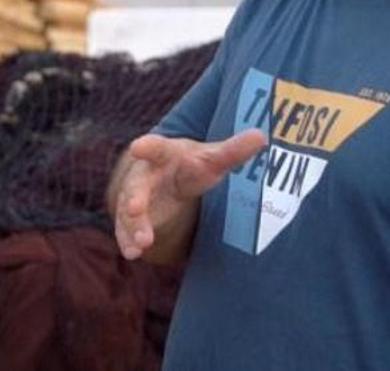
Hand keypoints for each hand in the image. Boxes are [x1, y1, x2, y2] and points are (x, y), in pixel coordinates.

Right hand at [112, 129, 266, 259]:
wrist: (170, 177)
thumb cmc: (192, 165)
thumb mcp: (212, 159)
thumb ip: (233, 150)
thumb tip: (261, 136)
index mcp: (164, 154)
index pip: (156, 148)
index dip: (147, 147)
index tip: (137, 146)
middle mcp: (145, 175)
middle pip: (137, 185)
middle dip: (135, 197)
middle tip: (135, 208)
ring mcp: (136, 198)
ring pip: (130, 212)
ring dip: (133, 227)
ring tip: (140, 244)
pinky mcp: (133, 219)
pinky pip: (127, 230)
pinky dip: (128, 241)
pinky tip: (132, 254)